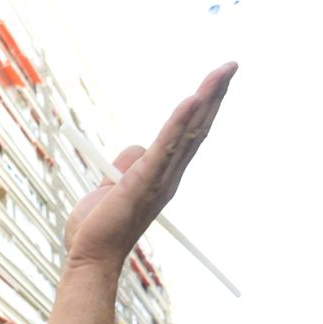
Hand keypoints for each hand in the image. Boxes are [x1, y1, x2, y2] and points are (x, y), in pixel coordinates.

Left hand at [64, 63, 235, 270]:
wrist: (90, 257)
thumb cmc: (98, 229)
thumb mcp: (109, 187)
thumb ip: (123, 166)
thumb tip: (135, 147)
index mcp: (162, 177)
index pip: (187, 135)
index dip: (202, 108)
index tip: (215, 82)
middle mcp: (169, 176)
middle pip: (197, 127)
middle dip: (214, 95)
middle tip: (231, 66)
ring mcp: (159, 179)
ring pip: (188, 132)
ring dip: (205, 99)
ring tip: (222, 73)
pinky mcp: (144, 182)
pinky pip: (164, 147)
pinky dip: (177, 122)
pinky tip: (191, 100)